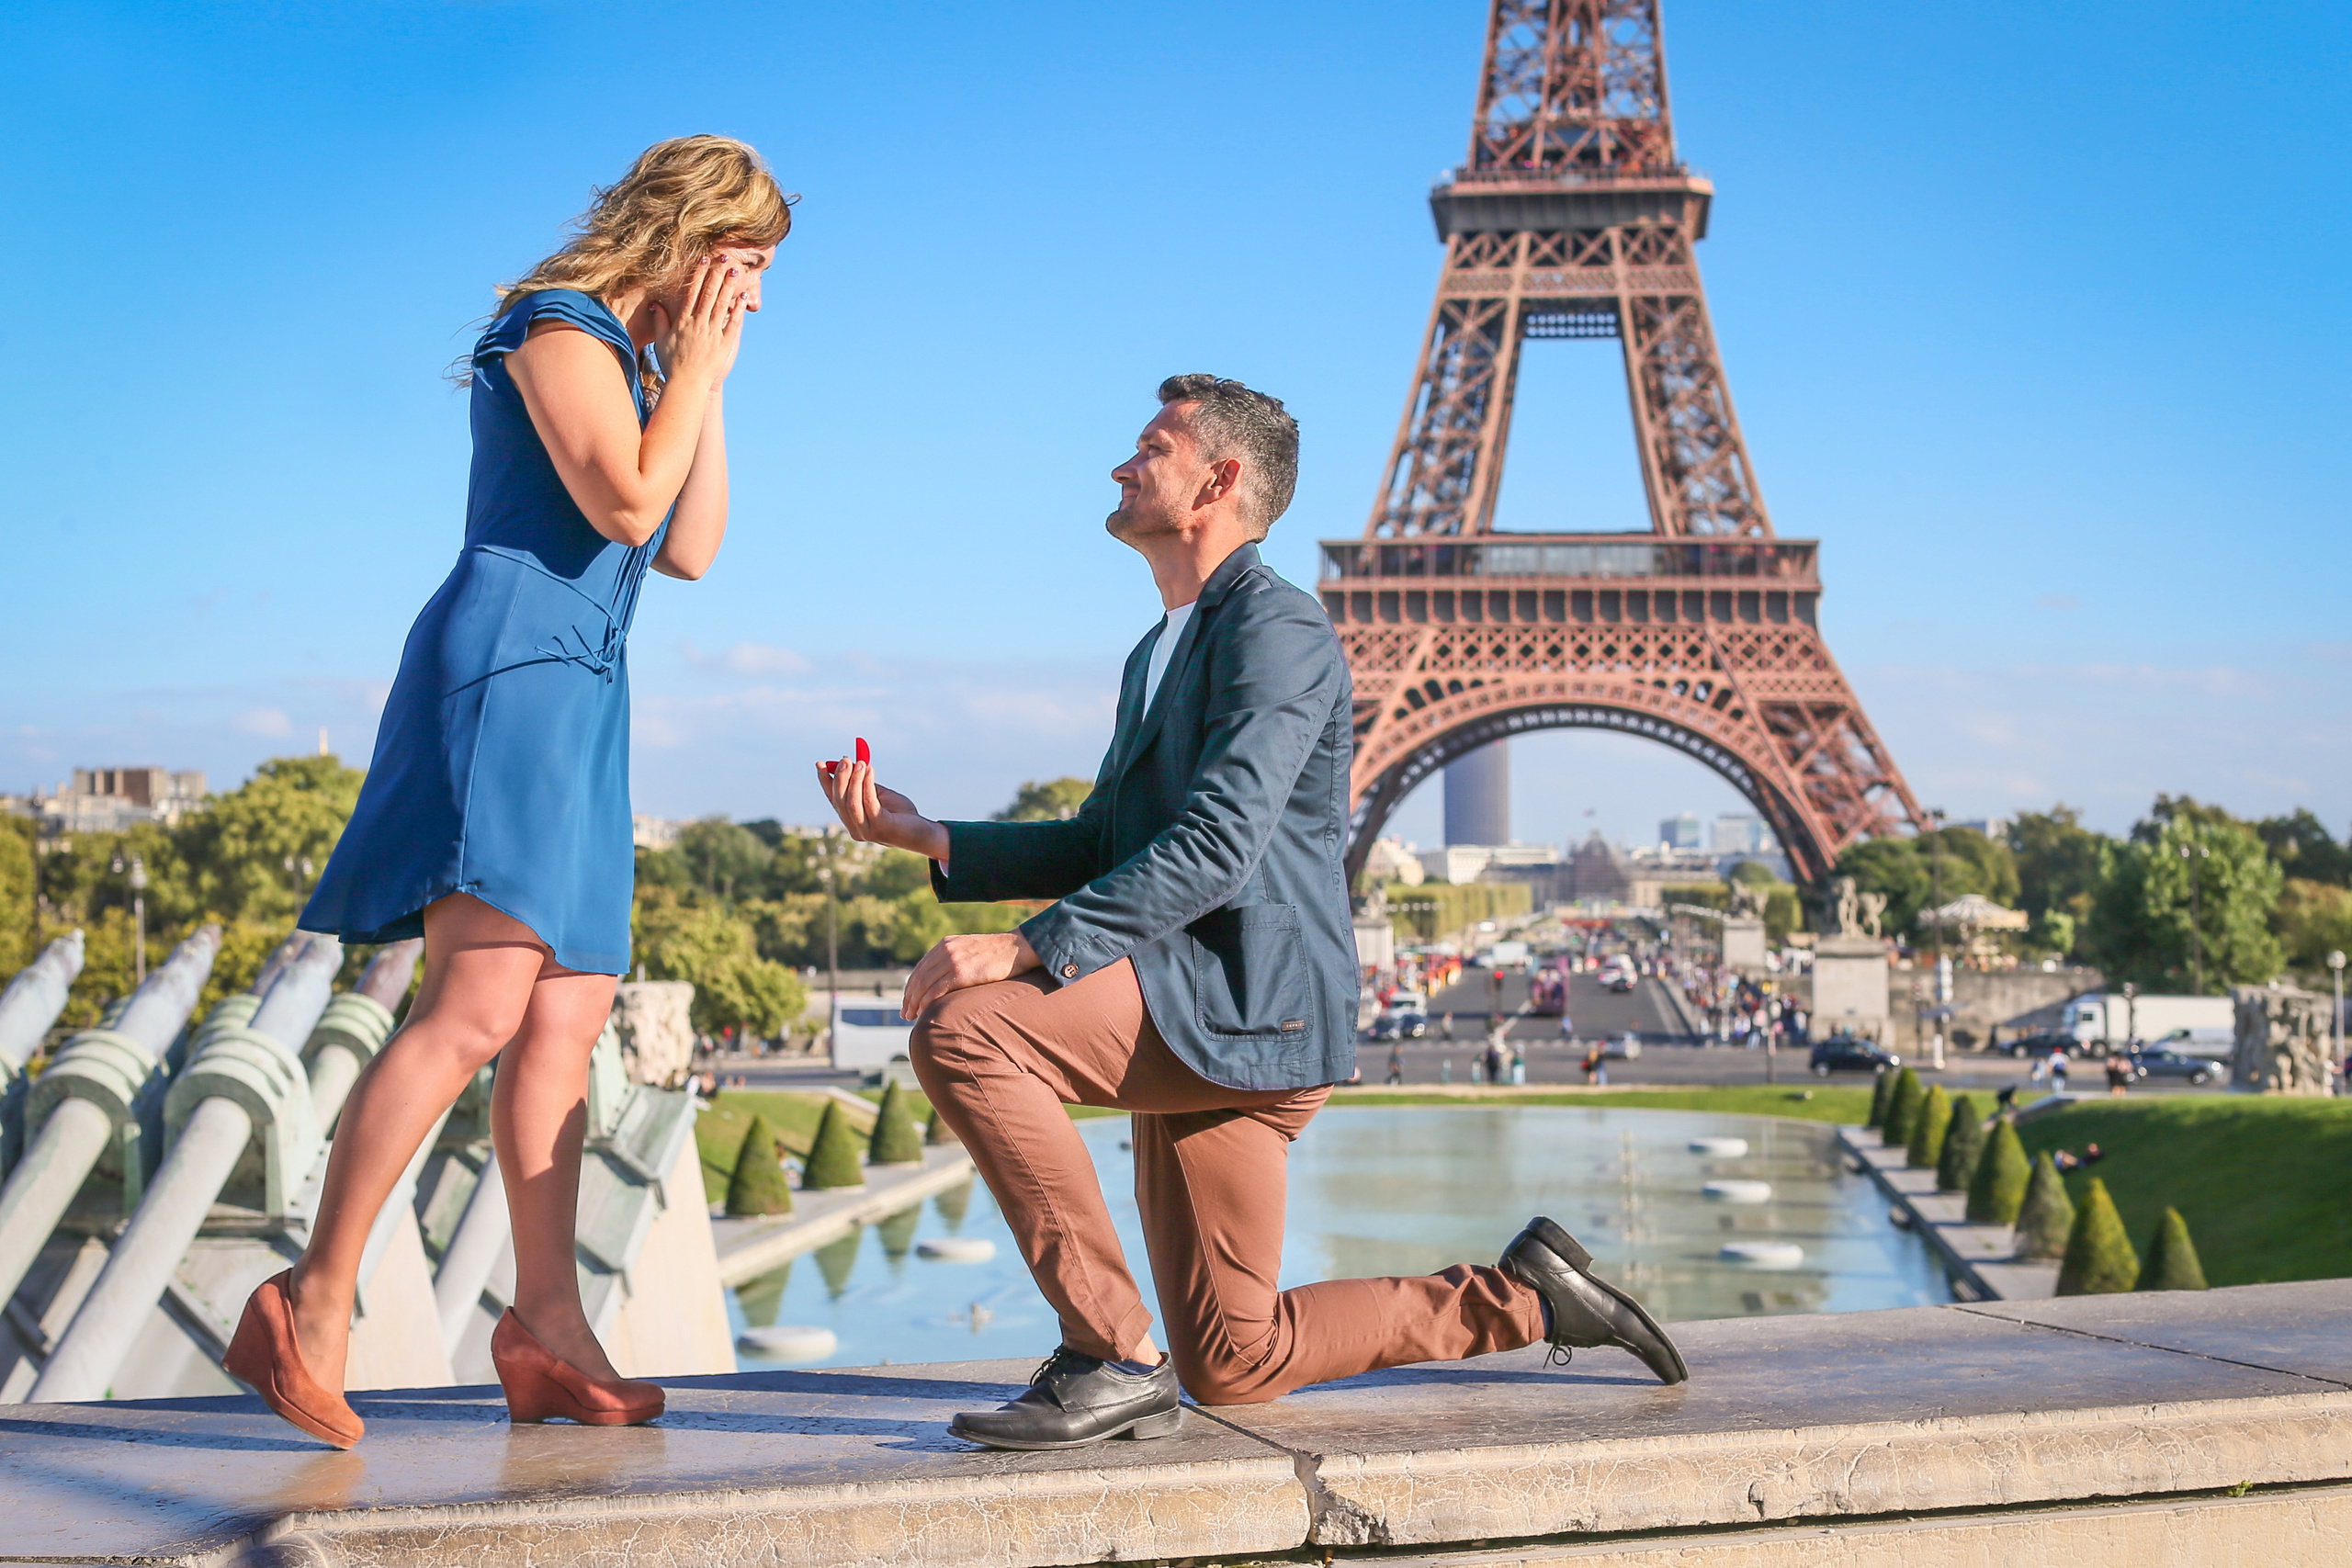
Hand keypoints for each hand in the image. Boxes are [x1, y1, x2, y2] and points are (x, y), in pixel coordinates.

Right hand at [651, 256, 748, 390]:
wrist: (687, 384)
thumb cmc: (672, 364)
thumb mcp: (661, 341)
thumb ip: (660, 321)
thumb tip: (655, 305)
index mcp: (683, 321)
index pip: (692, 293)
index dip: (698, 275)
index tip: (703, 261)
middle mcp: (698, 324)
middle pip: (708, 294)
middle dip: (716, 274)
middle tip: (723, 258)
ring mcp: (712, 333)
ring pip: (721, 304)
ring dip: (728, 286)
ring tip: (734, 270)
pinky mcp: (724, 343)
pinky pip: (733, 322)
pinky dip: (738, 308)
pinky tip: (742, 295)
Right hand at [815, 753, 948, 860]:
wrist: (922, 832)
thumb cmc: (900, 814)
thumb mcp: (879, 795)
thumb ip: (864, 783)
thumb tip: (849, 763)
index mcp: (852, 821)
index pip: (833, 800)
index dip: (826, 782)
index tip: (820, 764)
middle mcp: (855, 828)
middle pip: (839, 801)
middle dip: (839, 778)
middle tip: (845, 759)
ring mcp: (866, 830)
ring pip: (851, 802)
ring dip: (853, 780)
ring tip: (860, 762)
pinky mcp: (880, 827)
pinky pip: (869, 802)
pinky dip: (867, 784)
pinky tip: (870, 770)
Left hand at [901, 932, 1041, 1019]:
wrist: (1018, 948)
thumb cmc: (998, 955)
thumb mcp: (971, 951)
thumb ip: (956, 959)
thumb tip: (946, 979)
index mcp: (946, 944)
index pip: (921, 967)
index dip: (911, 986)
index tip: (908, 1001)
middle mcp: (945, 950)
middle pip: (919, 977)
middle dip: (909, 997)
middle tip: (905, 1014)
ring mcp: (952, 960)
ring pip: (924, 984)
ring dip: (914, 1003)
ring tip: (911, 1017)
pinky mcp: (960, 972)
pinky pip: (936, 990)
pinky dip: (926, 1003)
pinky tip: (924, 1012)